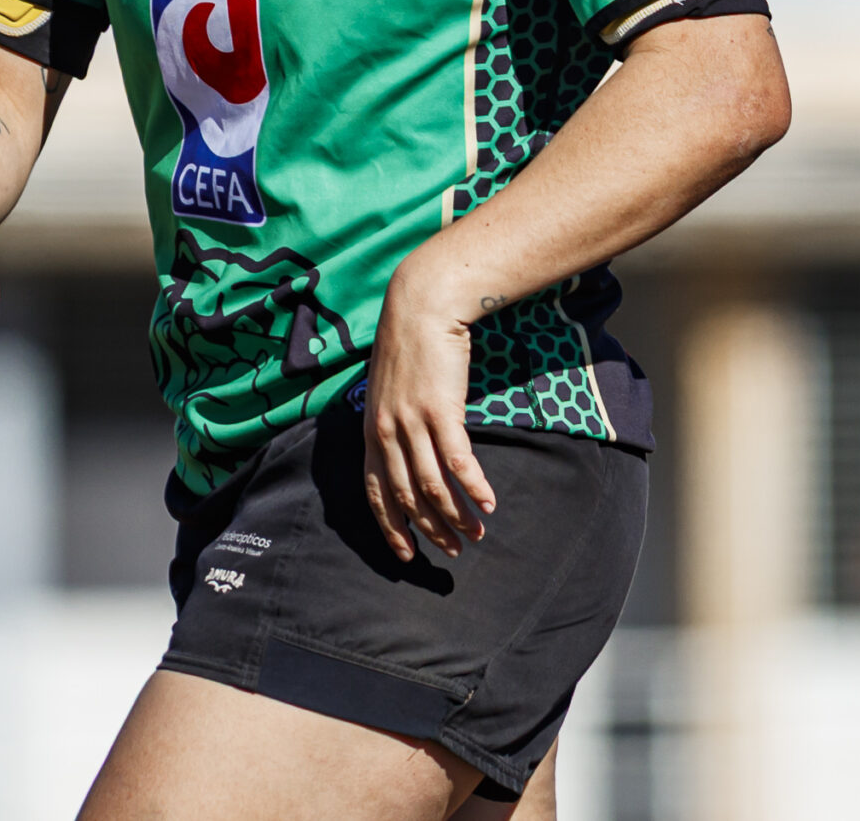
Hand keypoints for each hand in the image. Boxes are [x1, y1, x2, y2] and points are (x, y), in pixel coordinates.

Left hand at [362, 265, 496, 560]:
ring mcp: (413, 422)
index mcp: (372, 430)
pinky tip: (488, 503)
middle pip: (407, 496)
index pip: (375, 492)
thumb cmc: (409, 344)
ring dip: (456, 516)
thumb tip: (405, 449)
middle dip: (430, 530)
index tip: (407, 555)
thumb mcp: (389, 388)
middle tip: (454, 550)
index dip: (391, 526)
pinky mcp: (440, 410)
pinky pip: (458, 461)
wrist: (421, 305)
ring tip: (477, 534)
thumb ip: (392, 420)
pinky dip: (473, 487)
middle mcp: (388, 431)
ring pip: (433, 485)